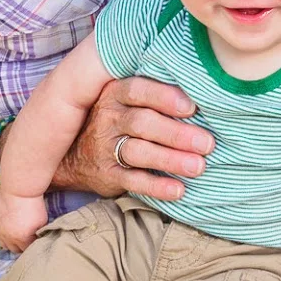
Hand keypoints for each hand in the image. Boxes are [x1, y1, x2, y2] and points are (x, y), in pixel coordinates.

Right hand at [0, 191, 47, 253]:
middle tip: (29, 239)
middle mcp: (8, 237)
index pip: (27, 251)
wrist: (19, 189)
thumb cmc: (33, 204)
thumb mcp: (42, 222)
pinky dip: (5, 232)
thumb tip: (38, 240)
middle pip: (15, 250)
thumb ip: (38, 234)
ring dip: (11, 242)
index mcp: (22, 239)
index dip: (33, 246)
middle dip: (22, 247)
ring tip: (19, 235)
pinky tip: (12, 225)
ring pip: (5, 244)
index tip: (36, 241)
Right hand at [52, 76, 214, 202]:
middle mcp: (108, 118)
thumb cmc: (118, 121)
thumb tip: (204, 91)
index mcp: (116, 94)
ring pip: (138, 152)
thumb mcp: (126, 101)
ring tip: (198, 166)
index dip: (164, 97)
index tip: (192, 107)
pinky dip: (156, 187)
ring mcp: (105, 148)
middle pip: (143, 123)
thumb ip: (155, 94)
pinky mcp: (108, 175)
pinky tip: (178, 190)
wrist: (74, 155)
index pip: (139, 90)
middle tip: (207, 143)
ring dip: (170, 159)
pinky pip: (133, 181)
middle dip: (176, 133)